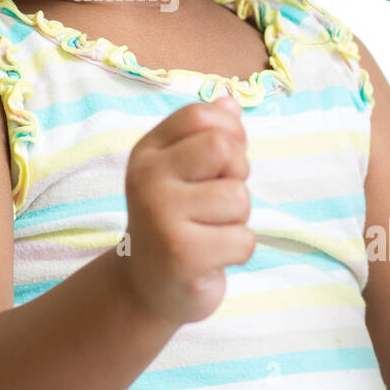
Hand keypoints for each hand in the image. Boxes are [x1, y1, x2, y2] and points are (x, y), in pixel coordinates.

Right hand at [120, 94, 254, 326]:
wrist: (147, 287)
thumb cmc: (175, 221)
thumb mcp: (182, 172)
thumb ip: (206, 136)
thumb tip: (230, 102)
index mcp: (148, 152)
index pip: (201, 116)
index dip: (229, 132)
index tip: (222, 161)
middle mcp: (147, 178)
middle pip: (223, 148)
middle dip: (237, 174)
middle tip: (218, 200)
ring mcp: (160, 216)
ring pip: (238, 197)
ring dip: (237, 219)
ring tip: (210, 231)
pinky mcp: (181, 255)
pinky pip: (243, 240)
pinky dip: (238, 251)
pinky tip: (212, 257)